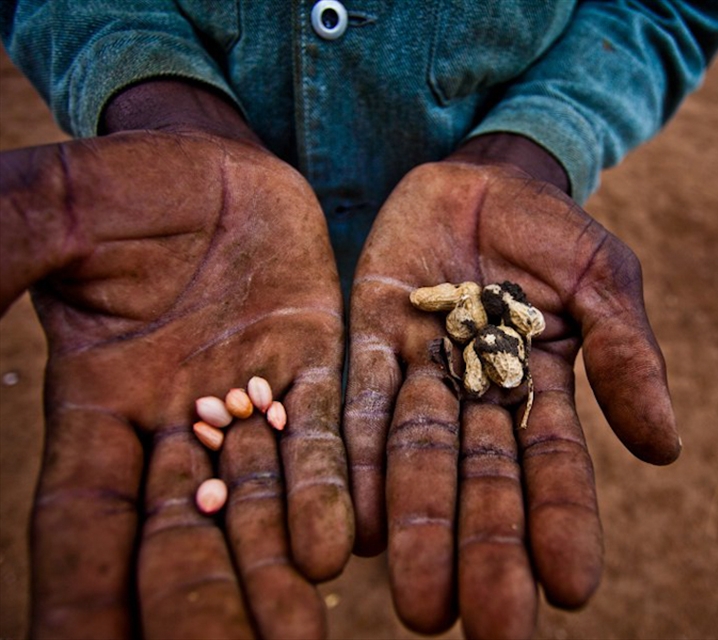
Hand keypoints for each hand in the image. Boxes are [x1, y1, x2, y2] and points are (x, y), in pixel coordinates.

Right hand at [1, 130, 350, 637]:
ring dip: (269, 572)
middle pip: (176, 534)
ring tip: (294, 638)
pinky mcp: (316, 365)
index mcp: (97, 404)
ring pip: (256, 503)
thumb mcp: (55, 210)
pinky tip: (337, 546)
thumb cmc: (126, 186)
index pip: (80, 521)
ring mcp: (250, 399)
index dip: (80, 593)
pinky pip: (324, 435)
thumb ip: (6, 251)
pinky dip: (324, 488)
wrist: (216, 164)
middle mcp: (175, 423)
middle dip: (191, 603)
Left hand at [344, 137, 678, 637]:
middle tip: (486, 630)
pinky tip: (354, 520)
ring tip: (419, 603)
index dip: (564, 525)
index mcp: (544, 389)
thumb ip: (625, 355)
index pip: (555, 468)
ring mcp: (422, 372)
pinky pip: (359, 403)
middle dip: (485, 553)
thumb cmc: (555, 232)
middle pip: (482, 483)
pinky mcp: (370, 338)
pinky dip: (355, 459)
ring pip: (417, 458)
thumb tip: (666, 449)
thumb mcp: (604, 281)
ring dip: (419, 527)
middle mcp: (479, 397)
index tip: (573, 589)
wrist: (484, 177)